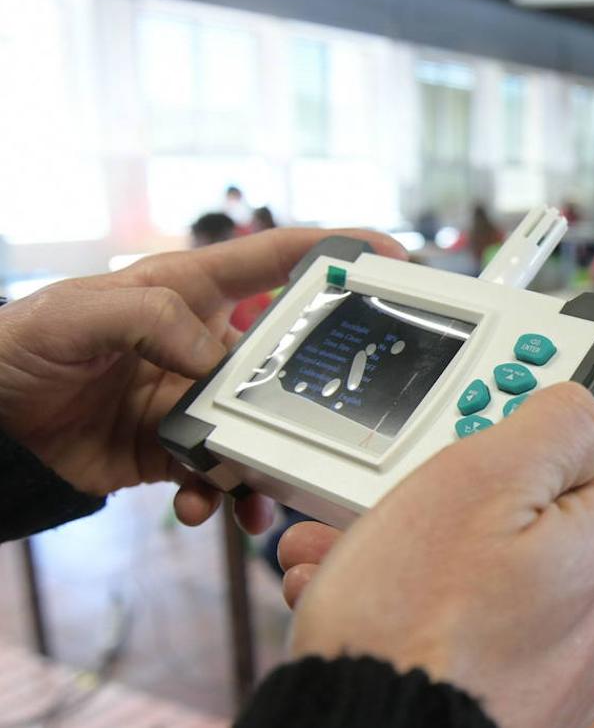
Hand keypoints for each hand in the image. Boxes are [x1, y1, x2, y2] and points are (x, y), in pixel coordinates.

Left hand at [0, 228, 406, 531]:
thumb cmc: (19, 345)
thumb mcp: (80, 313)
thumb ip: (155, 322)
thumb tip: (216, 362)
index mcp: (190, 290)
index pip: (278, 258)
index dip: (339, 251)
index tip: (392, 260)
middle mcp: (203, 342)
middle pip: (288, 356)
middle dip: (318, 389)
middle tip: (339, 415)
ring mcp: (195, 398)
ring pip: (265, 426)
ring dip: (271, 461)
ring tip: (258, 492)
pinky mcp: (179, 449)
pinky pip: (222, 473)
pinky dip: (221, 496)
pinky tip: (199, 506)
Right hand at [278, 384, 593, 727]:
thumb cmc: (419, 623)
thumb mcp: (481, 477)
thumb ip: (555, 422)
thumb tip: (588, 405)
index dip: (570, 411)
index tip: (512, 411)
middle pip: (559, 503)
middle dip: (476, 483)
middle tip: (405, 483)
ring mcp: (575, 658)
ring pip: (510, 564)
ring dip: (439, 545)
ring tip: (355, 546)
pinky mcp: (532, 695)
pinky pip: (491, 622)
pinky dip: (439, 602)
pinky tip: (373, 600)